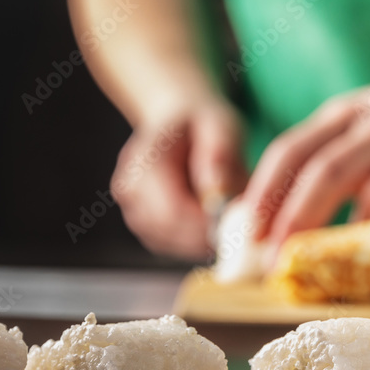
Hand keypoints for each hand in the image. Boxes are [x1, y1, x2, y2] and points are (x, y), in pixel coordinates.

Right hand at [111, 100, 245, 259]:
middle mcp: (130, 189)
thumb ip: (219, 154)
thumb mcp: (220, 125)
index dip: (205, 225)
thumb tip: (217, 189)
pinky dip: (195, 240)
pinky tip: (211, 220)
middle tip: (240, 222)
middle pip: (169, 232)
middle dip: (207, 234)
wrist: (179, 124)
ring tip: (226, 214)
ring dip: (202, 238)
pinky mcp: (144, 226)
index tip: (238, 221)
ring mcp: (133, 211)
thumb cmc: (203, 124)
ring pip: (171, 244)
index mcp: (144, 161)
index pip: (170, 211)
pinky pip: (171, 246)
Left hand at [244, 68, 369, 248]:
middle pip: (329, 171)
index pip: (295, 150)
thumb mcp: (363, 127)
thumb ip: (325, 161)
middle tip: (277, 261)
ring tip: (328, 271)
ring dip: (350, 238)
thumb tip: (271, 224)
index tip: (250, 232)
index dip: (267, 192)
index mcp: (348, 114)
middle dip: (298, 219)